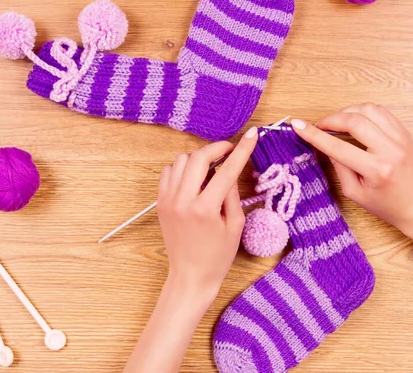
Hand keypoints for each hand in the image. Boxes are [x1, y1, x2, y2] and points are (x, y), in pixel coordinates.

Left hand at [157, 126, 258, 299]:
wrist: (190, 276)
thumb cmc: (217, 256)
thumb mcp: (235, 225)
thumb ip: (232, 194)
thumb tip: (230, 169)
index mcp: (205, 209)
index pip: (227, 170)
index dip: (241, 149)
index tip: (252, 134)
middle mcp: (183, 201)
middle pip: (199, 157)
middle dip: (217, 148)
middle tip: (229, 150)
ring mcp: (168, 200)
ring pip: (181, 160)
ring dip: (198, 158)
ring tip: (211, 169)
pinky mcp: (160, 202)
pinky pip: (168, 172)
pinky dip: (181, 168)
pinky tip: (193, 178)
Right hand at [290, 104, 412, 238]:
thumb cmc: (388, 206)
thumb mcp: (355, 194)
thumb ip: (339, 168)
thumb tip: (326, 146)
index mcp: (377, 170)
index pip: (338, 146)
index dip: (314, 134)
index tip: (298, 125)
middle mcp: (391, 150)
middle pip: (354, 120)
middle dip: (331, 119)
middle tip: (319, 125)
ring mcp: (401, 139)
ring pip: (369, 109)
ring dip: (348, 111)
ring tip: (337, 123)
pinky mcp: (405, 133)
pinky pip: (382, 112)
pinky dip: (364, 112)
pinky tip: (355, 121)